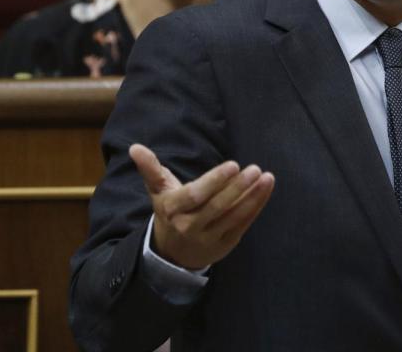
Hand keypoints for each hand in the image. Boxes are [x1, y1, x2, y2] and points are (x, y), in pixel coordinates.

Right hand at [130, 143, 274, 269]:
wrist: (172, 254)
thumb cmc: (169, 212)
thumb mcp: (158, 191)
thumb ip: (150, 169)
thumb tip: (135, 147)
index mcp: (173, 209)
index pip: (196, 195)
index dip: (215, 181)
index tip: (233, 165)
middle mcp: (190, 226)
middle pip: (217, 206)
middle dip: (237, 187)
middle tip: (254, 169)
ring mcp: (209, 238)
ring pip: (233, 216)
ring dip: (253, 196)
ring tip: (267, 177)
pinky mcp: (225, 244)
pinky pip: (243, 224)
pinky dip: (256, 206)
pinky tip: (265, 189)